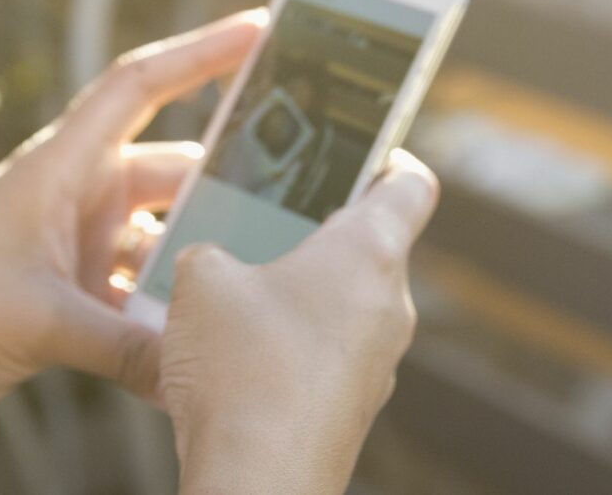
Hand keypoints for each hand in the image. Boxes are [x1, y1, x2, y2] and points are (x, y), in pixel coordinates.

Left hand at [0, 10, 267, 426]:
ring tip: (263, 270)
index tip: (262, 30)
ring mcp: (71, 243)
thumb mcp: (38, 322)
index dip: (200, 52)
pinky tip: (203, 337)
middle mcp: (72, 195)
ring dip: (198, 256)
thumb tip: (196, 371)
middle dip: (228, 177)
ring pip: (160, 235)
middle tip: (304, 181)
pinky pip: (136, 291)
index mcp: (59, 167)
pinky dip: (166, 310)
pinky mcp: (66, 293)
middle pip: (169, 169)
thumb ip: (123, 346)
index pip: (139, 85)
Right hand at [157, 149, 440, 494]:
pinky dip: (290, 346)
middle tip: (260, 220)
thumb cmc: (241, 372)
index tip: (358, 149)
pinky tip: (235, 356)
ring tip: (232, 292)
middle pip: (368, 248)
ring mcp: (377, 364)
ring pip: (344, 306)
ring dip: (296, 294)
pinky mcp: (352, 409)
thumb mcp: (201, 279)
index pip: (410, 184)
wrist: (256, 483)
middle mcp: (389, 306)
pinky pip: (327, 357)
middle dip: (313, 231)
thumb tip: (215, 265)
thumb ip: (211, 252)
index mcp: (368, 252)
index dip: (386, 158)